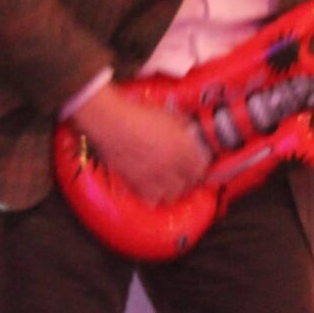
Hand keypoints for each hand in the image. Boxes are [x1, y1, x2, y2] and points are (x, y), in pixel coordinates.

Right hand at [70, 83, 210, 204]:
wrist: (112, 122)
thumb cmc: (137, 114)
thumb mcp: (166, 113)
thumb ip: (181, 125)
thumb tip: (188, 130)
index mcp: (184, 147)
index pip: (201, 168)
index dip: (198, 167)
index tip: (195, 165)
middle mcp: (174, 166)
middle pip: (188, 185)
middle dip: (186, 180)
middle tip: (181, 174)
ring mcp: (156, 178)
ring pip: (171, 195)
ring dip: (171, 190)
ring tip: (166, 183)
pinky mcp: (138, 185)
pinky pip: (151, 199)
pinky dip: (152, 196)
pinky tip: (150, 187)